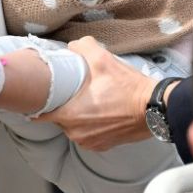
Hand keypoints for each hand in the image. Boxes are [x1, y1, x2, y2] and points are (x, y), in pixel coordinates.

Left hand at [36, 36, 155, 151]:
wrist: (154, 108)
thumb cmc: (127, 87)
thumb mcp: (102, 58)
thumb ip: (81, 47)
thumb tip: (72, 46)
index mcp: (70, 115)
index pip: (41, 114)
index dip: (38, 103)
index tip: (39, 95)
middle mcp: (76, 133)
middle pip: (58, 118)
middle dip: (62, 105)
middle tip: (70, 92)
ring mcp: (90, 142)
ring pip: (73, 126)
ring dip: (76, 116)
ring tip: (87, 100)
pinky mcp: (103, 146)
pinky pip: (87, 133)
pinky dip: (90, 124)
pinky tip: (98, 111)